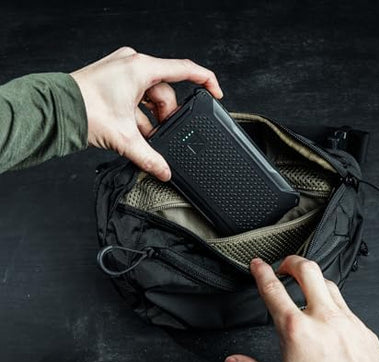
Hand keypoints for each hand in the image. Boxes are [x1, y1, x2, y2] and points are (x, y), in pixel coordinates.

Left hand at [70, 47, 222, 180]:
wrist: (54, 110)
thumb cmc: (84, 110)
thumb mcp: (124, 137)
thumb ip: (149, 157)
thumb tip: (164, 171)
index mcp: (140, 68)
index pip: (184, 70)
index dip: (205, 81)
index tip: (216, 94)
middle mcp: (132, 65)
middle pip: (165, 92)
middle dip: (166, 116)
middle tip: (160, 135)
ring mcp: (121, 72)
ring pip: (150, 97)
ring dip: (151, 119)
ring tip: (142, 137)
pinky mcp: (113, 81)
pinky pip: (136, 98)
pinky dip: (139, 116)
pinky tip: (134, 132)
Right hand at [225, 256, 378, 361]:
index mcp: (297, 331)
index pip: (273, 290)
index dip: (262, 271)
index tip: (258, 264)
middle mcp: (323, 319)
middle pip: (308, 271)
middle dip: (293, 261)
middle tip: (286, 265)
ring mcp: (348, 322)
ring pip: (330, 284)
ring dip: (315, 279)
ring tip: (308, 286)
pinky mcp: (365, 331)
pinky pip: (348, 306)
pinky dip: (334, 303)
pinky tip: (331, 316)